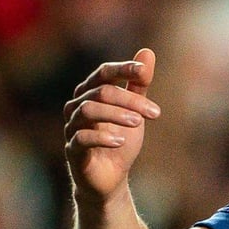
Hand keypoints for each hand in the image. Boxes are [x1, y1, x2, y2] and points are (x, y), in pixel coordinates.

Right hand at [64, 48, 160, 202]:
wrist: (112, 176)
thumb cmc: (121, 139)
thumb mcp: (135, 110)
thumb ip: (138, 84)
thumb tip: (147, 52)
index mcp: (91, 93)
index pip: (104, 73)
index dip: (123, 69)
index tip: (144, 73)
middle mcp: (77, 106)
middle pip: (101, 92)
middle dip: (130, 100)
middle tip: (155, 113)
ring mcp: (72, 127)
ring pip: (89, 110)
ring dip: (117, 114)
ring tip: (138, 123)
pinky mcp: (72, 149)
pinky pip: (81, 137)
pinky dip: (102, 137)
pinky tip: (121, 141)